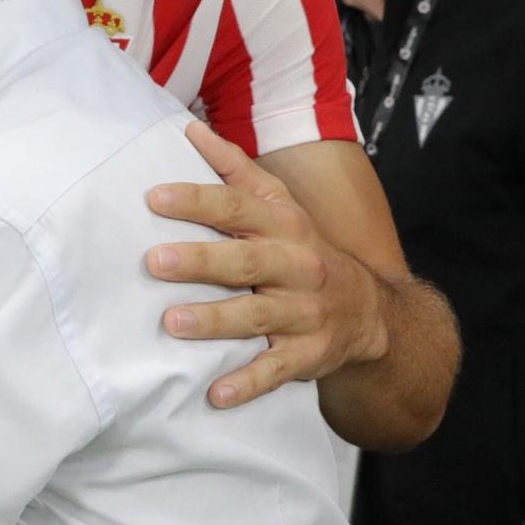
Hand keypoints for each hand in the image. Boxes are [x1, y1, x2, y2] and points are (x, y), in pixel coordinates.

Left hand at [145, 120, 386, 409]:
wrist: (370, 311)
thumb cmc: (303, 251)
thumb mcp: (280, 206)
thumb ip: (235, 169)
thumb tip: (190, 130)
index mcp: (284, 225)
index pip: (238, 206)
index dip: (199, 200)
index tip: (154, 197)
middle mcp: (297, 266)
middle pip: (246, 262)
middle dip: (201, 260)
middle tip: (154, 260)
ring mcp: (304, 313)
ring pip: (258, 317)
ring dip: (215, 321)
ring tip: (173, 323)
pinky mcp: (308, 355)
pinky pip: (276, 372)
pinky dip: (247, 384)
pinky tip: (215, 394)